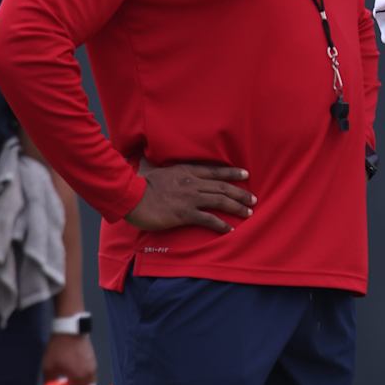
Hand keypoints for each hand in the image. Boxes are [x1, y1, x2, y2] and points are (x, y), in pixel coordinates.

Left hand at [42, 334, 96, 384]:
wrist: (69, 330)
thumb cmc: (59, 349)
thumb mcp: (49, 367)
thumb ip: (49, 382)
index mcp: (80, 378)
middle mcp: (90, 374)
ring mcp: (93, 366)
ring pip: (87, 381)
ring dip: (78, 382)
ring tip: (67, 378)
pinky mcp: (92, 359)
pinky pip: (88, 373)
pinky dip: (81, 374)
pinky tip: (72, 369)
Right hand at [126, 162, 254, 234]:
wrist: (130, 196)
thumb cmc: (138, 183)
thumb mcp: (149, 167)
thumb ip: (154, 163)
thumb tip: (145, 155)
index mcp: (185, 171)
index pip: (214, 171)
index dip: (231, 173)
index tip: (245, 174)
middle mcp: (192, 183)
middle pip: (222, 187)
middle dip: (240, 193)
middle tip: (254, 199)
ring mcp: (190, 198)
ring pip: (220, 201)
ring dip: (237, 207)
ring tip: (248, 212)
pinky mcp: (185, 214)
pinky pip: (208, 219)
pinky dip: (221, 225)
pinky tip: (230, 230)